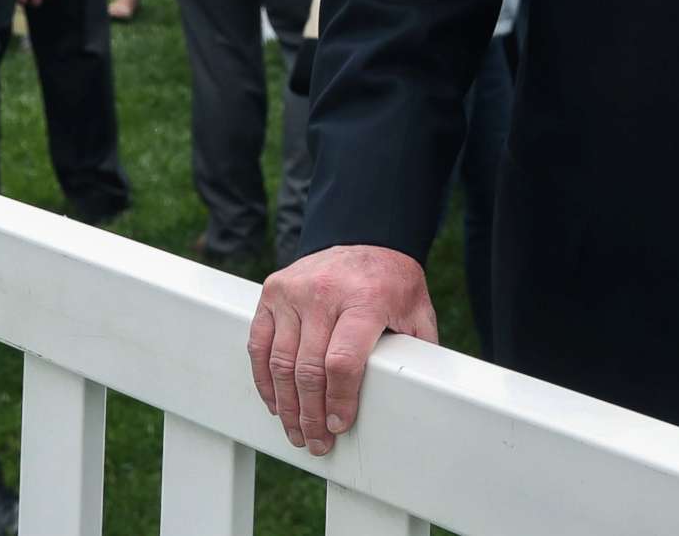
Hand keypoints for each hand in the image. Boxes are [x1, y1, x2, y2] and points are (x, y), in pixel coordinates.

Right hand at [249, 244, 438, 454]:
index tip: (339, 426)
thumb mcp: (417, 311)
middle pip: (308, 369)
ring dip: (286, 406)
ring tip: (296, 430)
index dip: (338, 402)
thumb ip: (416, 350)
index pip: (342, 362)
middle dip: (311, 415)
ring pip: (280, 362)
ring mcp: (293, 291)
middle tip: (316, 441)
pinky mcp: (272, 292)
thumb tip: (420, 395)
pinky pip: (259, 344)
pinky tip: (276, 402)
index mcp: (365, 299)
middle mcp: (324, 292)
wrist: (366, 237)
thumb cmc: (393, 282)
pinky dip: (264, 379)